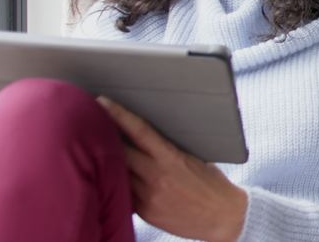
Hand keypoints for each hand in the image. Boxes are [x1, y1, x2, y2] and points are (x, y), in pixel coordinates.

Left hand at [97, 96, 248, 241]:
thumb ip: (170, 150)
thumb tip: (147, 137)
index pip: (139, 131)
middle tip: (93, 124)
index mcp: (172, 159)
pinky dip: (121, 184)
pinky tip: (119, 179)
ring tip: (102, 151)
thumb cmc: (213, 184)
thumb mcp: (196, 159)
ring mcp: (148, 197)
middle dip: (106, 136)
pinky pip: (124, 194)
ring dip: (110, 162)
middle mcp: (157, 177)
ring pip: (118, 174)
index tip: (103, 102)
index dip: (118, 115)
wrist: (224, 216)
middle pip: (120, 151)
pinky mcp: (145, 213)